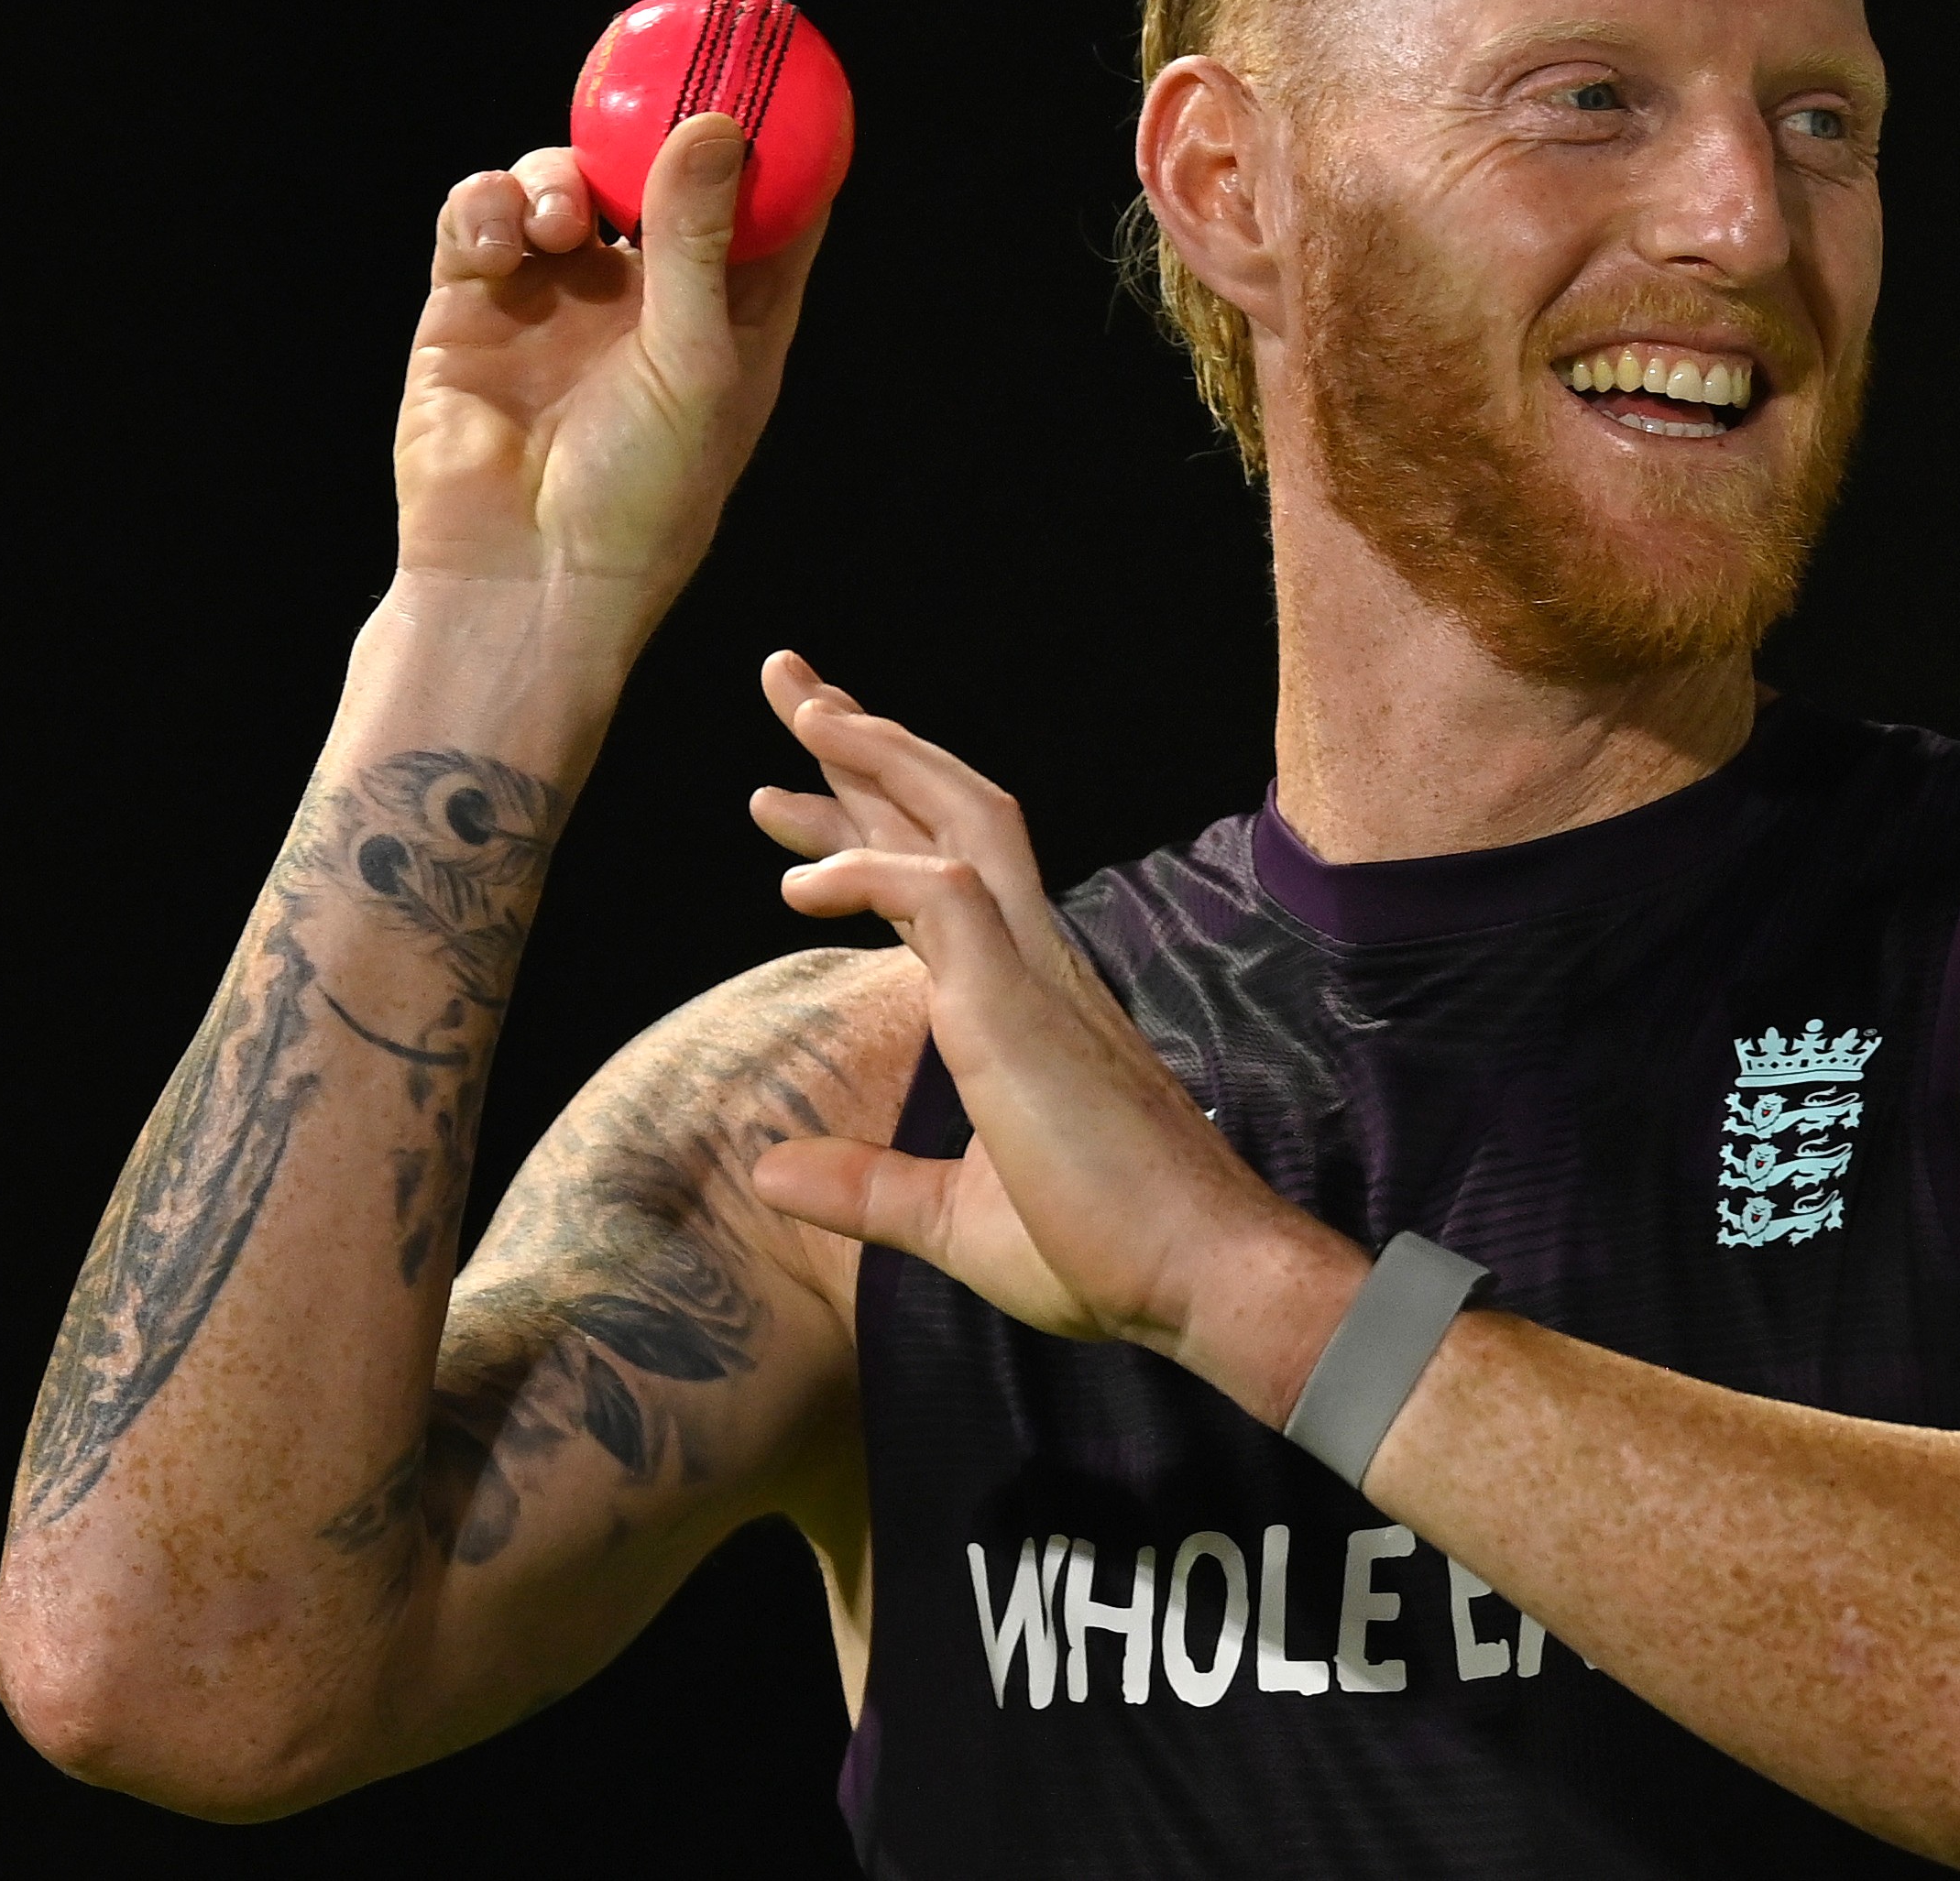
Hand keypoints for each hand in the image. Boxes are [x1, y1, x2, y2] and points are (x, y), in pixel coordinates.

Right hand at [393, 113, 826, 624]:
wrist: (522, 577)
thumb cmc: (641, 495)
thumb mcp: (694, 363)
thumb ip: (700, 243)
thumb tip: (717, 126)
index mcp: (729, 319)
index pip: (768, 210)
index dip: (776, 139)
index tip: (775, 65)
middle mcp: (645, 300)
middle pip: (655, 175)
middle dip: (649, 126)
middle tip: (647, 84)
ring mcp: (557, 299)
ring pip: (561, 184)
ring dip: (557, 177)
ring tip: (559, 224)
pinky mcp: (473, 306)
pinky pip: (480, 217)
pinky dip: (487, 207)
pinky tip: (500, 242)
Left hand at [741, 653, 1361, 1415]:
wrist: (1193, 1278)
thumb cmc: (1102, 1251)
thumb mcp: (950, 1220)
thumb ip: (864, 1186)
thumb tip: (767, 1170)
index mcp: (1022, 997)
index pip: (935, 875)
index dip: (862, 820)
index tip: (788, 788)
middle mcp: (1036, 961)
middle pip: (947, 811)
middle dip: (863, 744)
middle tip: (788, 681)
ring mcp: (1034, 974)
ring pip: (959, 820)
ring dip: (878, 756)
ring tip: (803, 706)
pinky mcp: (1021, 1006)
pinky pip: (937, 899)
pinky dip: (867, 872)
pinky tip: (799, 880)